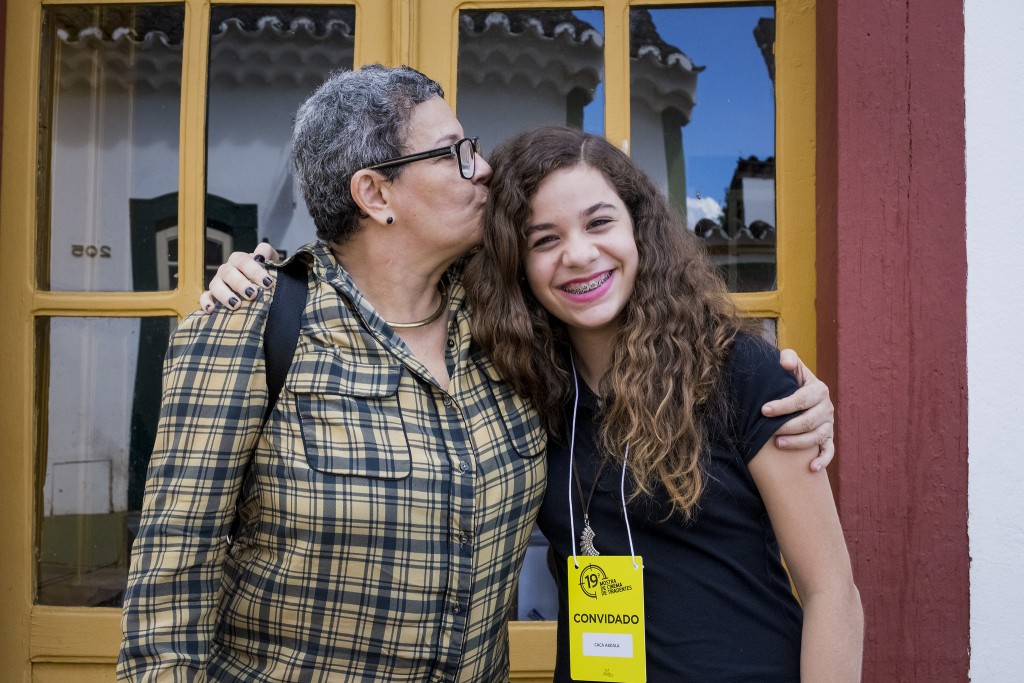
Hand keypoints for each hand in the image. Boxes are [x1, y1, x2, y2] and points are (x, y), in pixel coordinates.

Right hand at [199, 243, 279, 312]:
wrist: (259, 287)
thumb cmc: (264, 274)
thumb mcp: (270, 261)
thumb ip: (266, 252)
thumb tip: (261, 256)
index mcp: (239, 260)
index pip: (244, 261)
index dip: (255, 271)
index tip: (268, 283)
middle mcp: (226, 270)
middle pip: (228, 272)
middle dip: (240, 284)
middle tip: (253, 294)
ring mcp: (218, 282)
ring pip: (215, 285)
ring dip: (225, 295)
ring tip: (236, 305)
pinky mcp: (212, 295)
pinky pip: (204, 297)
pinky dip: (206, 302)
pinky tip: (211, 310)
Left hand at [762, 348, 834, 471]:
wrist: (802, 395)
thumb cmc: (790, 380)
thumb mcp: (791, 366)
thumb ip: (789, 359)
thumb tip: (784, 363)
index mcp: (819, 390)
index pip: (801, 399)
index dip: (782, 406)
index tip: (764, 410)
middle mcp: (827, 408)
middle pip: (809, 421)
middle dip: (787, 427)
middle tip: (768, 432)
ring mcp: (829, 424)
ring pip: (817, 437)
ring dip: (798, 443)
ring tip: (778, 444)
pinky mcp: (828, 438)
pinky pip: (829, 451)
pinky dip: (823, 460)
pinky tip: (811, 468)